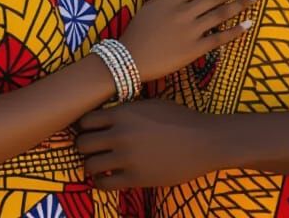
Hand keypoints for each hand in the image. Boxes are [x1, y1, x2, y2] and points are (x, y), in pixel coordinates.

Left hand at [77, 100, 220, 187]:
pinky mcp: (136, 178)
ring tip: (100, 166)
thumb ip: (127, 110)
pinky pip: (104, 184)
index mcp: (123, 113)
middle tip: (93, 150)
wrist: (205, 141)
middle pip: (82, 143)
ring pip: (89, 165)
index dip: (85, 127)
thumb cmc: (181, 120)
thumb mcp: (151, 105)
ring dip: (92, 166)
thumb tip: (107, 114)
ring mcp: (127, 157)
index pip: (85, 121)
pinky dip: (101, 182)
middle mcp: (120, 134)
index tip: (92, 132)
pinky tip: (109, 178)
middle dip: (85, 147)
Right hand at [117, 0, 260, 81]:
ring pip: (220, 14)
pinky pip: (218, 39)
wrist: (128, 58)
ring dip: (241, 4)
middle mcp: (183, 12)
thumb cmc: (140, 30)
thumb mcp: (154, 5)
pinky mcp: (193, 50)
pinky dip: (234, 31)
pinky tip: (248, 24)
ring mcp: (189, 31)